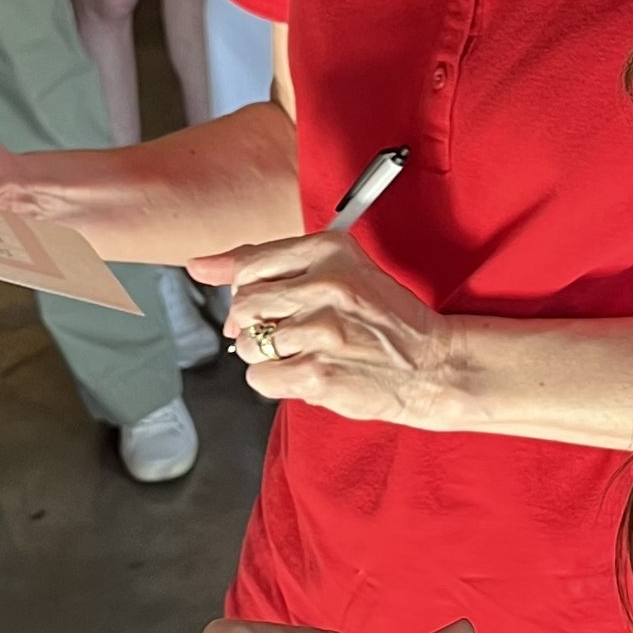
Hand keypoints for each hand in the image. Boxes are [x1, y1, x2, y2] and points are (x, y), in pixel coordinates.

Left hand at [205, 232, 452, 425]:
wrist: (433, 366)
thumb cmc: (385, 321)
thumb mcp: (341, 271)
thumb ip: (270, 264)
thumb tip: (199, 265)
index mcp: (331, 250)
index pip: (250, 263)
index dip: (238, 285)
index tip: (234, 291)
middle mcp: (325, 285)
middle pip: (242, 306)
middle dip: (252, 326)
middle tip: (285, 334)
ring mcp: (321, 330)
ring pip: (247, 345)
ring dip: (267, 356)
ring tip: (305, 354)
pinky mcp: (318, 372)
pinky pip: (259, 378)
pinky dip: (275, 381)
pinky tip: (307, 373)